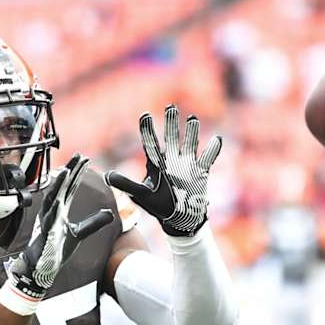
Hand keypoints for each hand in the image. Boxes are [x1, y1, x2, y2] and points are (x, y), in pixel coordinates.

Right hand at [5, 154, 113, 299]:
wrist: (41, 266)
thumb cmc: (57, 248)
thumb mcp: (80, 233)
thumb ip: (94, 222)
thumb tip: (110, 213)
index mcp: (60, 208)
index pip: (71, 186)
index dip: (77, 173)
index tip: (85, 159)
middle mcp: (53, 210)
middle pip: (62, 187)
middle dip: (70, 171)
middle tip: (79, 156)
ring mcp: (47, 219)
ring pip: (53, 197)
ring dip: (59, 184)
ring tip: (67, 170)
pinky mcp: (44, 231)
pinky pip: (48, 216)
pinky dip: (53, 206)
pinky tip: (58, 199)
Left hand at [105, 105, 221, 236]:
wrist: (179, 217)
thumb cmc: (158, 205)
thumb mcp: (141, 195)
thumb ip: (126, 184)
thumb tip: (107, 176)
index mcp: (156, 163)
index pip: (151, 143)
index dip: (148, 129)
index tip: (145, 115)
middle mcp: (171, 160)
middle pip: (171, 137)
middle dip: (171, 123)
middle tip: (170, 107)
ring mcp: (187, 164)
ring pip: (190, 143)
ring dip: (192, 132)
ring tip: (192, 119)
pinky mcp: (200, 172)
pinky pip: (208, 158)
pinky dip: (213, 150)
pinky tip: (216, 139)